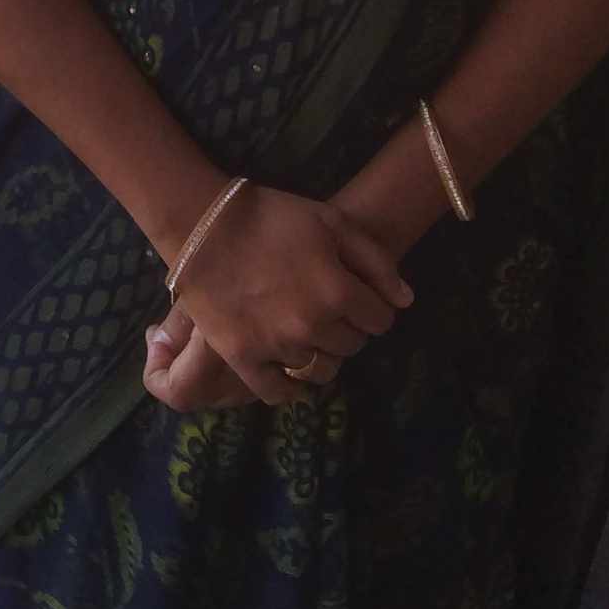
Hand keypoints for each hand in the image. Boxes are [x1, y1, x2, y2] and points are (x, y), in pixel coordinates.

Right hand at [151, 183, 411, 411]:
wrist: (203, 225)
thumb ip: (375, 261)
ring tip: (306, 332)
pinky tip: (288, 369)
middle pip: (352, 346)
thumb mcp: (332, 222)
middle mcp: (312, 326)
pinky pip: (277, 391)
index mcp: (338, 292)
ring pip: (320, 369)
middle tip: (329, 309)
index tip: (357, 297)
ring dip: (320, 353)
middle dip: (348, 328)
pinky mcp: (243, 358)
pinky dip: (288, 385)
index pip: (380, 321)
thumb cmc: (271, 217)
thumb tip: (404, 302)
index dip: (373, 307)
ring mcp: (277, 347)